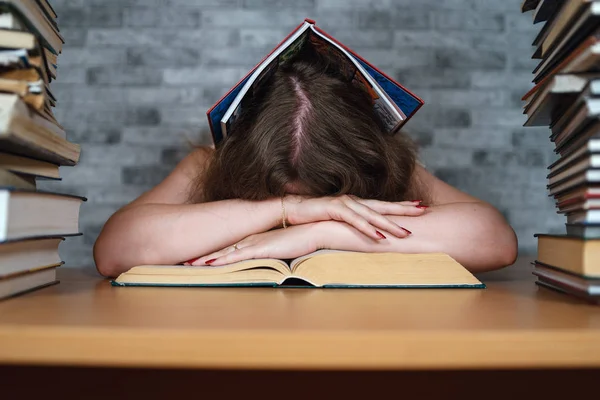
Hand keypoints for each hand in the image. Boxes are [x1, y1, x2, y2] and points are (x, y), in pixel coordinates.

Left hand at [188, 224, 319, 265]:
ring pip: (225, 253)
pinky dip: (222, 261)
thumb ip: (273, 249)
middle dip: (203, 255)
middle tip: (185, 262)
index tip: (196, 257)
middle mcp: (251, 239)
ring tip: (189, 265)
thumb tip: (268, 256)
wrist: (316, 230)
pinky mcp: (261, 248)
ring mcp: (254, 243)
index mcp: (254, 238)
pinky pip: (237, 256)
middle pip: (222, 249)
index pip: (229, 246)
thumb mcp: (283, 245)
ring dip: (207, 259)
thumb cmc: (303, 237)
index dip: (212, 251)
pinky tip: (209, 264)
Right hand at [285, 195, 426, 239]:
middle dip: (404, 210)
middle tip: (423, 212)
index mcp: (356, 204)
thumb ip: (352, 223)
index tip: (420, 206)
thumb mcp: (337, 220)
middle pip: (383, 206)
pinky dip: (368, 229)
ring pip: (372, 215)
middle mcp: (353, 201)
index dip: (401, 205)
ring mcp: (344, 204)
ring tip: (406, 233)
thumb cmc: (314, 216)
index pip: (383, 205)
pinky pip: (355, 221)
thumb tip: (366, 232)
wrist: (291, 209)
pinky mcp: (334, 209)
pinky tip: (379, 237)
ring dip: (389, 224)